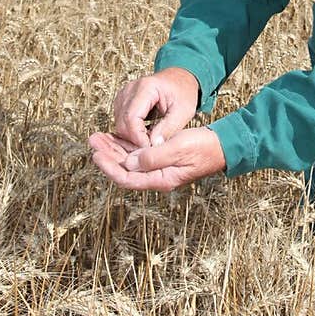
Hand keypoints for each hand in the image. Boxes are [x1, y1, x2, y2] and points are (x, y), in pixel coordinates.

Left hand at [89, 126, 225, 193]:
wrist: (222, 145)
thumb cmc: (204, 147)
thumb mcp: (178, 149)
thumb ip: (153, 157)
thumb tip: (129, 163)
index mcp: (161, 179)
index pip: (127, 178)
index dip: (109, 167)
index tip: (96, 155)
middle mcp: (157, 176)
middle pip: (125, 169)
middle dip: (107, 155)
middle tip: (92, 140)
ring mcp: (159, 168)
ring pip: (130, 161)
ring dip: (113, 149)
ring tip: (98, 137)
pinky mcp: (161, 158)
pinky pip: (138, 154)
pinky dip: (126, 145)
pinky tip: (115, 136)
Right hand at [110, 66, 200, 150]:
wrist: (181, 79)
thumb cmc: (184, 92)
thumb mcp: (184, 111)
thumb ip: (169, 128)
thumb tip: (154, 146)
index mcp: (146, 87)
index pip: (131, 118)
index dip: (138, 138)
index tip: (150, 149)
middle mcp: (130, 89)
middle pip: (122, 122)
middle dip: (135, 139)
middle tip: (152, 147)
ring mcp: (124, 94)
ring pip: (119, 124)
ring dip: (132, 136)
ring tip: (150, 139)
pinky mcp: (122, 100)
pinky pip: (120, 121)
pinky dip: (130, 131)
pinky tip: (145, 133)